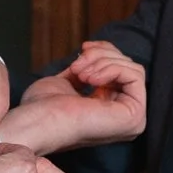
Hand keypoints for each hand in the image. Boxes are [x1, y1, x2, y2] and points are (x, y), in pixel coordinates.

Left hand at [0, 42, 147, 156]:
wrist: (37, 122)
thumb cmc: (44, 107)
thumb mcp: (69, 80)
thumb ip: (88, 70)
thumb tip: (96, 52)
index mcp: (112, 111)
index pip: (122, 70)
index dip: (104, 52)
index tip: (83, 49)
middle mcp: (126, 118)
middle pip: (128, 66)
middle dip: (100, 56)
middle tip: (77, 65)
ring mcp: (133, 120)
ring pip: (132, 68)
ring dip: (102, 61)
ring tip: (79, 73)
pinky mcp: (134, 116)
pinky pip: (135, 76)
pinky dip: (111, 68)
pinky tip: (89, 79)